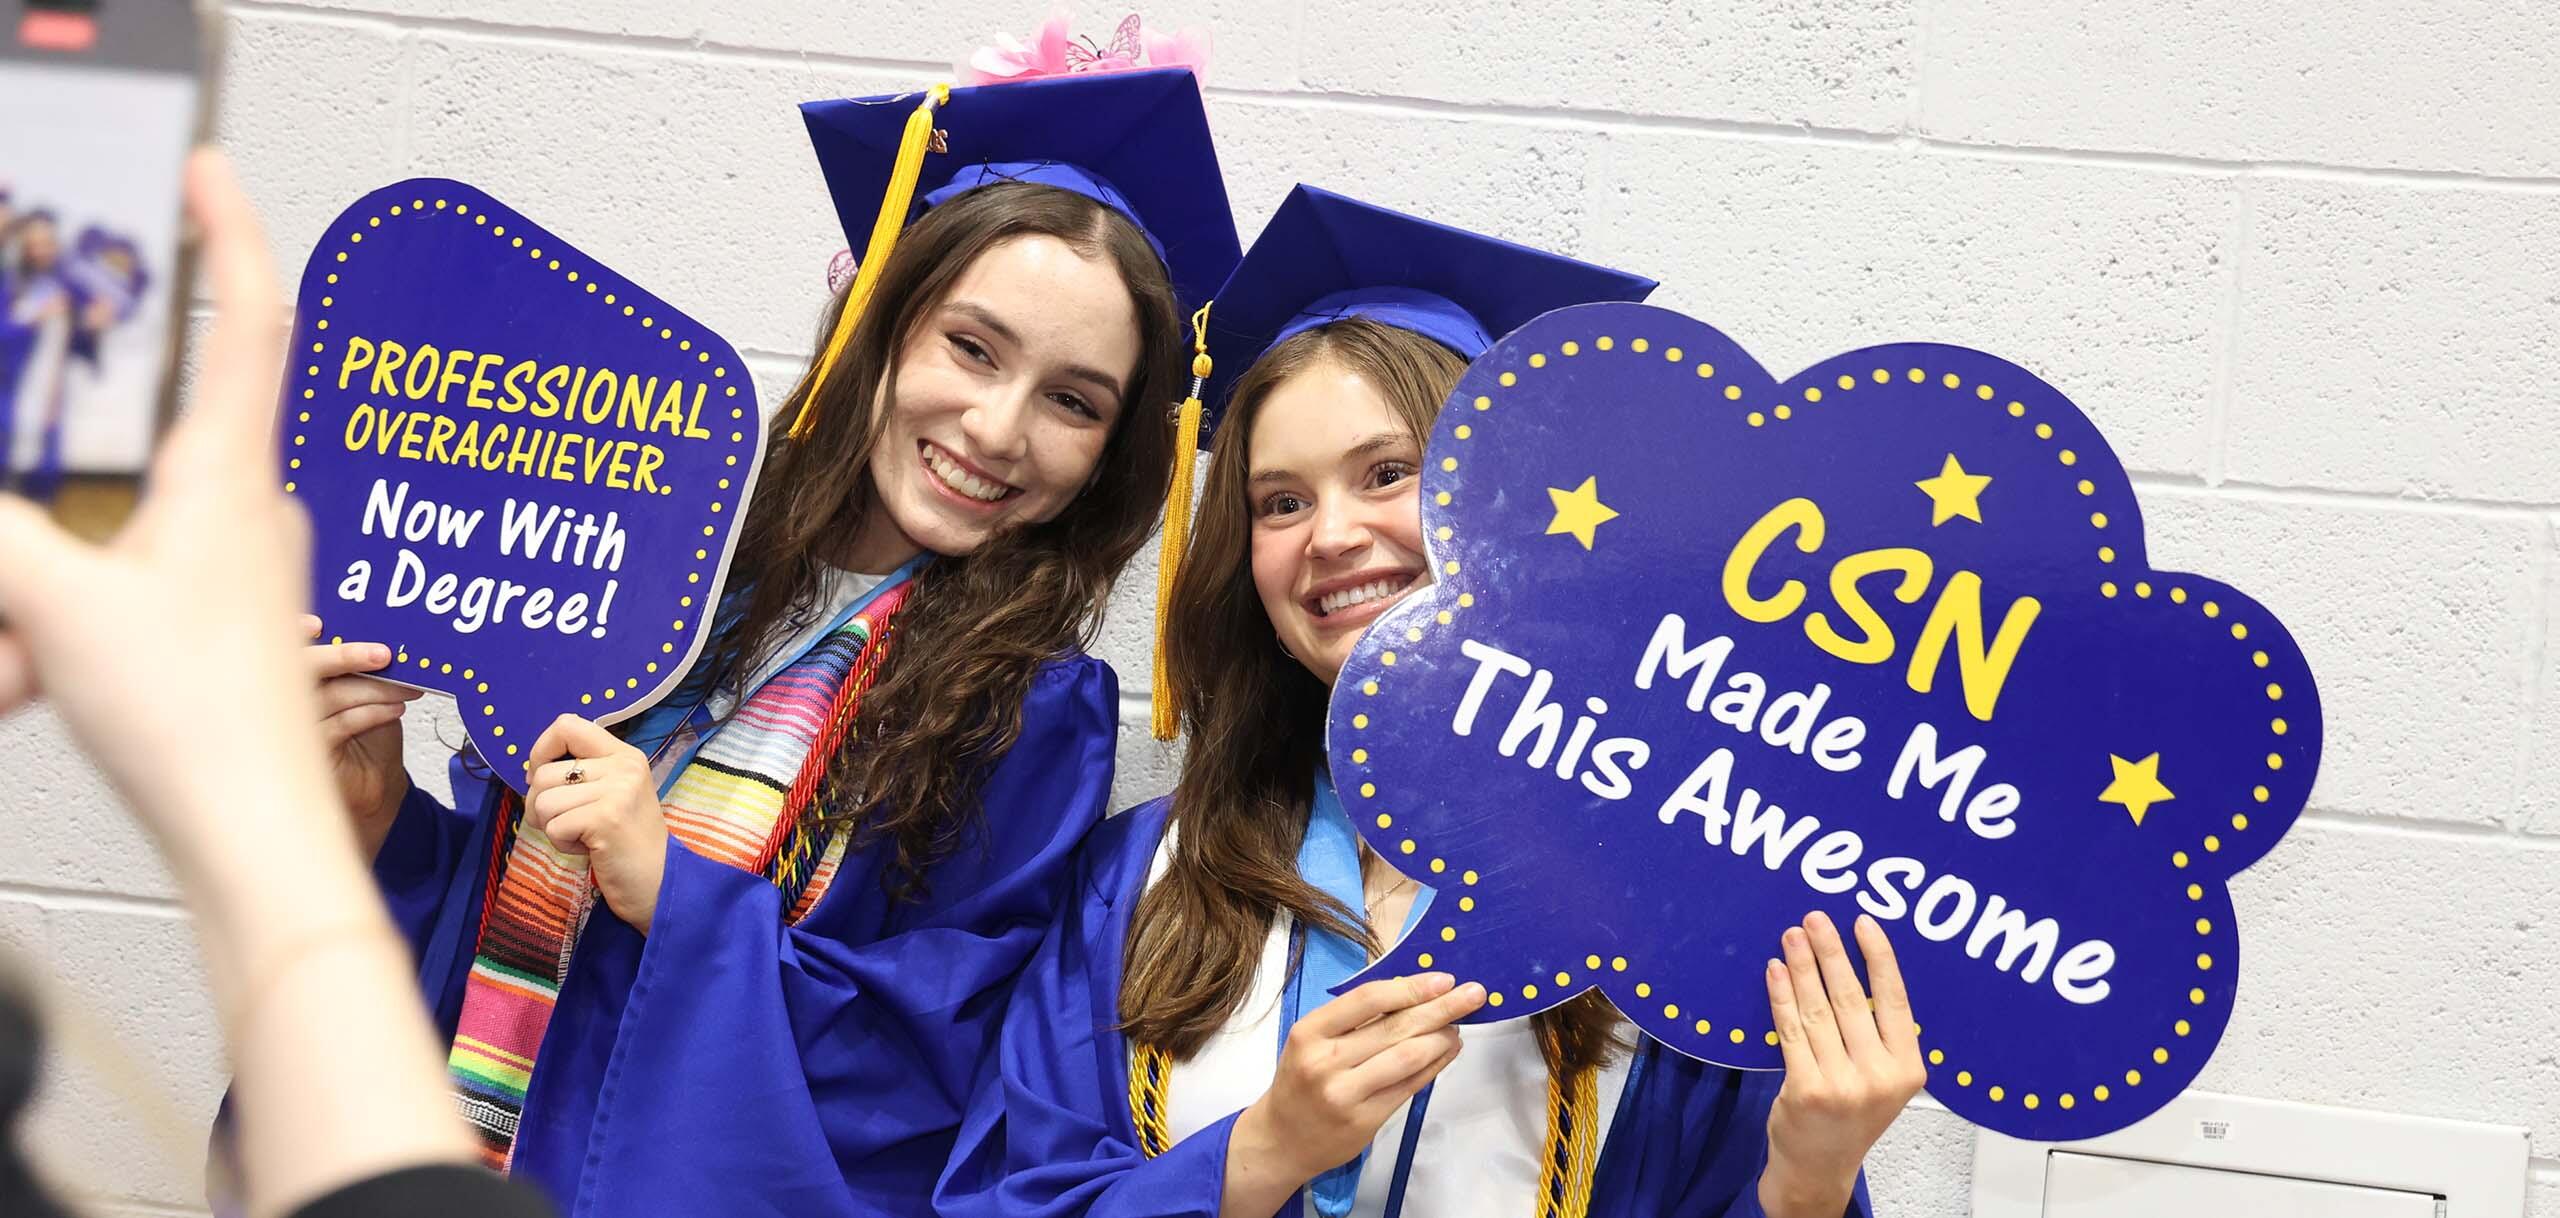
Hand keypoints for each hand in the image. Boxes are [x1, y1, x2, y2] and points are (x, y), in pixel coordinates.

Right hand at [0, 152, 328, 867]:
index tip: (210, 167)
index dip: (229, 230)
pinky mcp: (221, 620)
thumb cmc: (205, 730)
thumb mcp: (62, 605)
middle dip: (50, 501)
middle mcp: (253, 506)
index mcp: (232, 475)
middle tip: (29, 604)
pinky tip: (38, 678)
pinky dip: (59, 629)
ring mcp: (243, 565)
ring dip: (41, 588)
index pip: (248, 316)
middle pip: (143, 441)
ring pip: (116, 533)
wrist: (261, 840)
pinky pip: (121, 592)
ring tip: (26, 660)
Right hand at [301, 617, 418, 852]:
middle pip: (299, 670)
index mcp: (293, 680)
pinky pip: (338, 726)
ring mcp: (290, 731)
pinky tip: (395, 710)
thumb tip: (377, 640)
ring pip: (326, 697)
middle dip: (341, 656)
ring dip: (371, 689)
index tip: (319, 625)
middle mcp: (282, 703)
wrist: (375, 788)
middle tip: (383, 655)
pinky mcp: (307, 755)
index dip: (292, 633)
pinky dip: (370, 713)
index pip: (285, 651)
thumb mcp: (364, 694)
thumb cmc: (368, 738)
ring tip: (405, 689)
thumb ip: (357, 669)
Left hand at [523, 714, 666, 933]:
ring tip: (583, 836)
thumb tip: (531, 770)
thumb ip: (583, 773)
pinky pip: (553, 827)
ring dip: (552, 827)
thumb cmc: (628, 842)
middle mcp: (623, 766)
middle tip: (566, 824)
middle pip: (543, 772)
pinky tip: (589, 849)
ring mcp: (617, 791)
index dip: (540, 751)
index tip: (544, 780)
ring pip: (543, 801)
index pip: (567, 725)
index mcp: (624, 754)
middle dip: (540, 805)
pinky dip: (562, 844)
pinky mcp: (606, 818)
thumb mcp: (612, 793)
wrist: (661, 882)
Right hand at [1224, 973, 1483, 1213]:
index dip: (1410, 987)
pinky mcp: (1365, 1120)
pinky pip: (1409, 1086)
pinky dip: (1434, 1065)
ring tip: (1459, 1025)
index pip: (1368, 1000)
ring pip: (1406, 1057)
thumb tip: (1413, 993)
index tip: (1443, 979)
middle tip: (1473, 994)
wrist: (1281, 1139)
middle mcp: (1325, 1061)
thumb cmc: (1301, 1080)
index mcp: (1310, 1032)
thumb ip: (1353, 1019)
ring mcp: (1345, 1094)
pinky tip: (1448, 1050)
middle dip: (1441, 1007)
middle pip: (1394, 1027)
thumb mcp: (1311, 1041)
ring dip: (1441, 1038)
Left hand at [1757, 911, 1925, 1217]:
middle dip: (1831, 953)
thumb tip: (1855, 966)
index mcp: (1908, 1069)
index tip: (1863, 923)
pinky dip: (1781, 996)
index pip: (1896, 1001)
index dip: (1879, 958)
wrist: (1820, 1166)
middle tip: (1815, 919)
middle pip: (1853, 999)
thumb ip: (1878, 1035)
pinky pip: (1791, 1030)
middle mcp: (1879, 1077)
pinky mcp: (1806, 1089)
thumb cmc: (1850, 1115)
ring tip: (1792, 936)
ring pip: (1818, 1010)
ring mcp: (1842, 1085)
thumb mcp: (1883, 1078)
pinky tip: (1776, 971)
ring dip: (1803, 966)